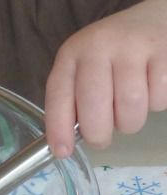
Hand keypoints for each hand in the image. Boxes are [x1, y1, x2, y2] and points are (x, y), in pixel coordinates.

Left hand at [45, 0, 166, 157]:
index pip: (59, 96)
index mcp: (71, 54)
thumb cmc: (109, 56)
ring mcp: (134, 47)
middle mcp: (99, 46)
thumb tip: (67, 142)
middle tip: (101, 139)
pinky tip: (149, 91)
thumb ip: (71, 101)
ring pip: (130, 109)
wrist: (150, 20)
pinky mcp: (164, 51)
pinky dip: (155, 106)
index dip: (59, 128)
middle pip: (95, 108)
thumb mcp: (80, 70)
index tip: (63, 152)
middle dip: (97, 135)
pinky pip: (158, 99)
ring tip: (127, 111)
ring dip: (129, 123)